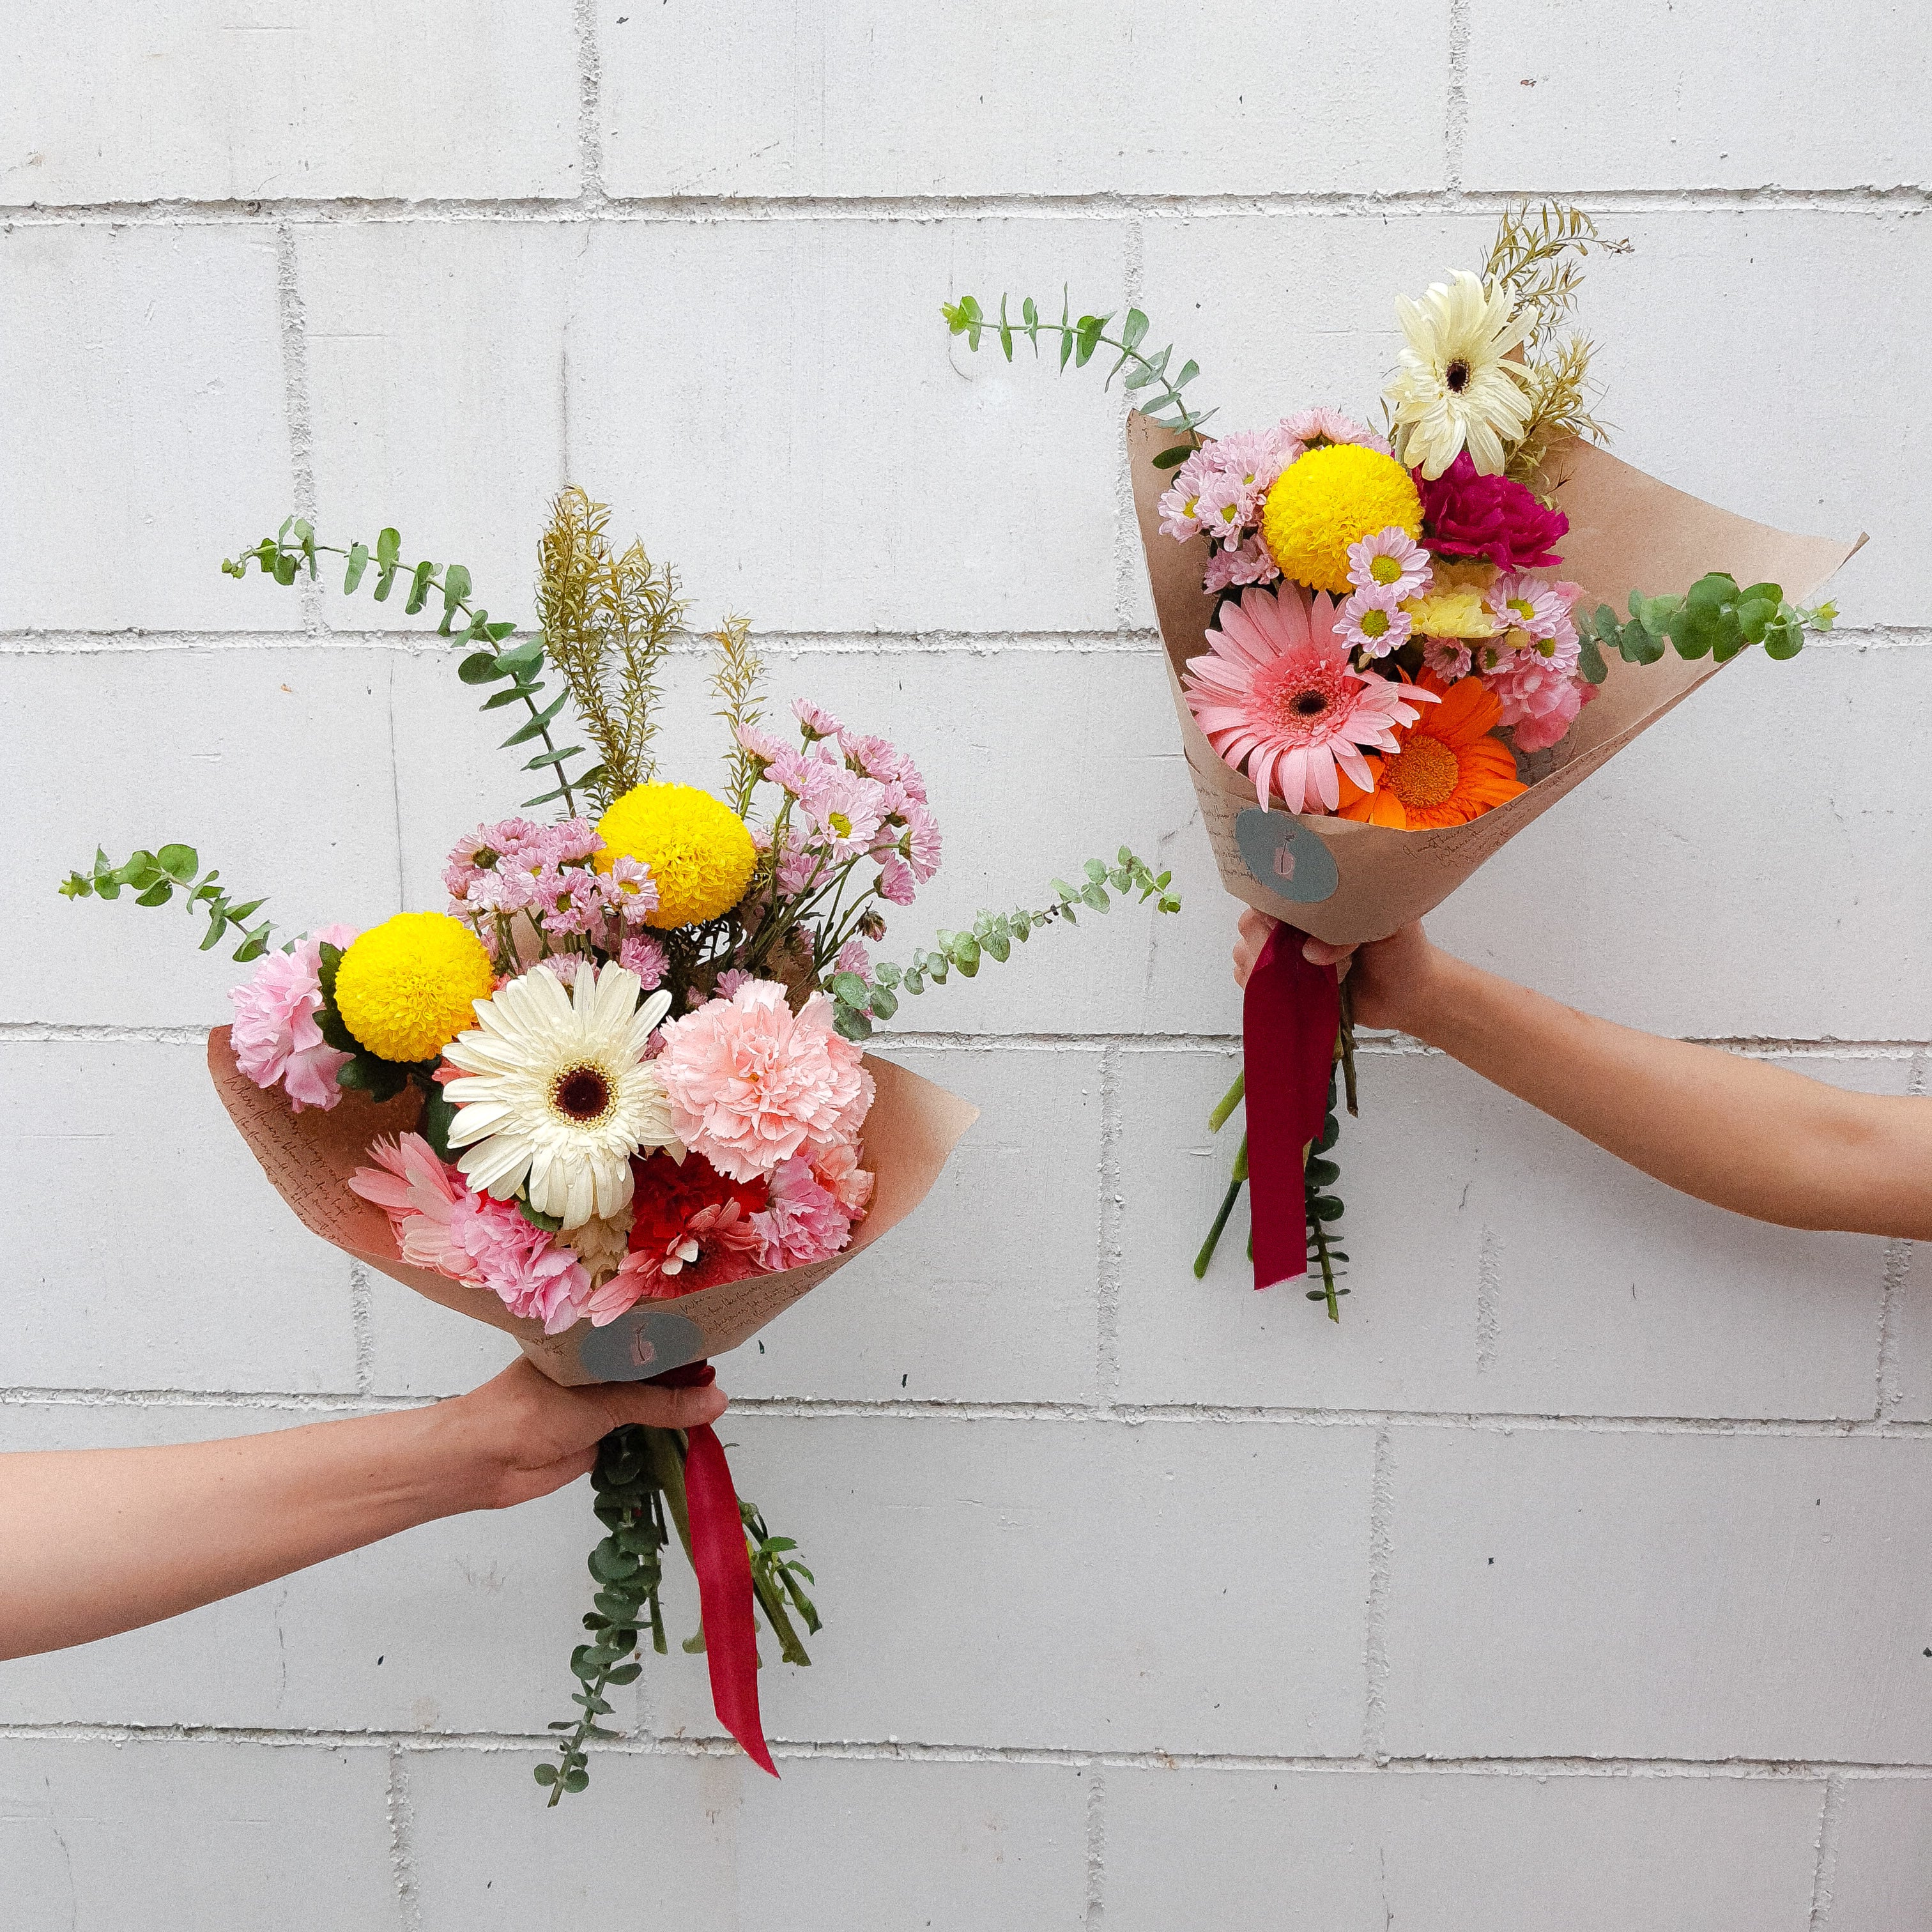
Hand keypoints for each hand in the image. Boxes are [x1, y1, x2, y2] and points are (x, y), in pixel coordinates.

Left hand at [444, 1358, 728, 1510]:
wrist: (484, 1462)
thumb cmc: (529, 1412)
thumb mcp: (604, 1400)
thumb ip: (661, 1403)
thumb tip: (716, 1401)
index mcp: (591, 1342)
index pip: (645, 1335)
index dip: (680, 1342)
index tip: (716, 1348)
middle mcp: (596, 1370)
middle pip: (650, 1373)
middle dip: (682, 1382)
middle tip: (720, 1388)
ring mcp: (596, 1406)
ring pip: (646, 1406)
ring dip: (674, 1414)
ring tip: (713, 1414)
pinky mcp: (597, 1441)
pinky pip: (637, 1437)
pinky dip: (659, 1441)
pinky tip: (688, 1441)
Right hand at [1232, 908, 1440, 1035]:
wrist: (1410, 995)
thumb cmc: (1403, 951)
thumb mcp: (1389, 927)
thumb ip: (1352, 929)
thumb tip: (1311, 954)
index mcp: (1318, 897)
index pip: (1273, 889)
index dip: (1269, 905)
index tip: (1281, 924)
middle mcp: (1296, 921)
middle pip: (1251, 922)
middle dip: (1265, 942)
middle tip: (1296, 958)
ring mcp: (1286, 952)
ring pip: (1245, 951)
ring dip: (1265, 967)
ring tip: (1303, 976)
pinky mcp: (1284, 981)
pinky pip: (1250, 980)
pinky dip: (1260, 986)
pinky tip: (1287, 989)